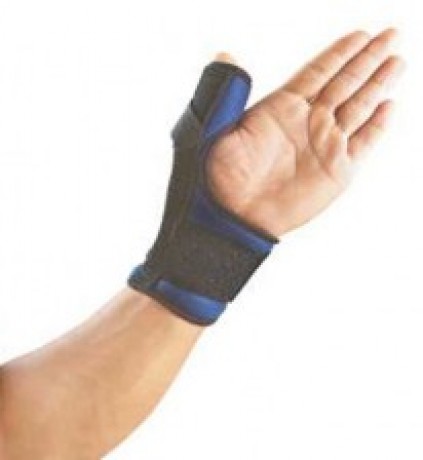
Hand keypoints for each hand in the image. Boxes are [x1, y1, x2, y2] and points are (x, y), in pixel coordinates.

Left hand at [206, 29, 403, 237]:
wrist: (234, 216)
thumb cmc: (219, 176)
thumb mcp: (215, 129)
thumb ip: (228, 92)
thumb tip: (226, 55)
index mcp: (281, 108)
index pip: (318, 71)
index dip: (340, 52)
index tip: (361, 34)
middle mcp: (307, 122)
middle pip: (345, 82)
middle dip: (368, 58)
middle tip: (391, 35)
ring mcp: (324, 145)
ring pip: (359, 107)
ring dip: (378, 85)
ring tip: (396, 62)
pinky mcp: (336, 171)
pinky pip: (364, 143)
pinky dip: (378, 126)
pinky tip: (389, 107)